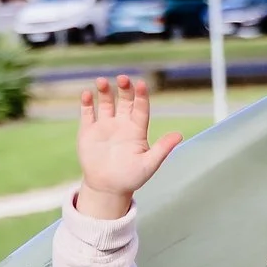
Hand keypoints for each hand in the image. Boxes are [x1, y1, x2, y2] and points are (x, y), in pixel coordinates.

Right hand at [75, 75, 181, 219]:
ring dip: (104, 91)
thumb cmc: (130, 178)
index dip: (141, 95)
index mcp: (137, 130)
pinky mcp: (89, 131)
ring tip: (101, 81)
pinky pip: (88, 113)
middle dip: (124, 88)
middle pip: (125, 100)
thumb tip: (179, 135)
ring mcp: (105, 126)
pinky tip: (87, 94)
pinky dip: (87, 102)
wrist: (107, 188)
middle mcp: (122, 124)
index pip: (141, 107)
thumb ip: (162, 149)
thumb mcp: (149, 164)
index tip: (141, 84)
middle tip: (123, 78)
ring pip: (106, 102)